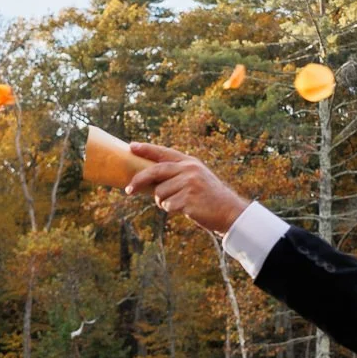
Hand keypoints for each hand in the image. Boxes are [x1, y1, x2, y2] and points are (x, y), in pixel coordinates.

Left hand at [124, 144, 252, 234]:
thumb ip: (175, 175)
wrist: (228, 211)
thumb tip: (146, 180)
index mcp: (189, 162)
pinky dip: (171, 209)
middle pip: (155, 171)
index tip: (131, 147)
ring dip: (163, 202)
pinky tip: (186, 209)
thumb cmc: (207, 198)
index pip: (163, 153)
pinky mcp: (188, 198)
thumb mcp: (194, 179)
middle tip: (128, 190)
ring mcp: (189, 183)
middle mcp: (189, 169)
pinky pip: (167, 205)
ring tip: (180, 203)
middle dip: (138, 181)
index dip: (146, 149)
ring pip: (159, 193)